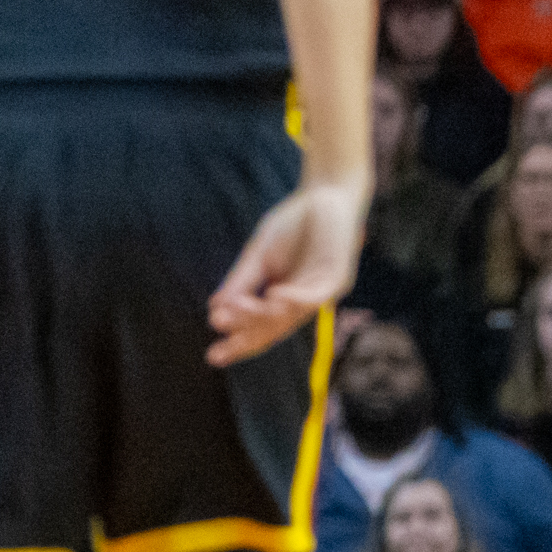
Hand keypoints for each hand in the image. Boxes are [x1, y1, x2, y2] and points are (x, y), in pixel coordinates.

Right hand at [208, 177, 363, 368]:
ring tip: (232, 317)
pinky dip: (296, 298)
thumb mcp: (259, 255)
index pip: (261, 328)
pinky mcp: (338, 277)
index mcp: (283, 299)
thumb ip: (243, 281)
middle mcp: (303, 301)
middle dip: (246, 340)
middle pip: (274, 329)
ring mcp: (321, 292)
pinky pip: (316, 294)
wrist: (325, 195)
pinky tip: (275, 296)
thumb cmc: (294, 226)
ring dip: (261, 316)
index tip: (212, 356)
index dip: (239, 343)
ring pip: (290, 315)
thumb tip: (216, 308)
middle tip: (218, 352)